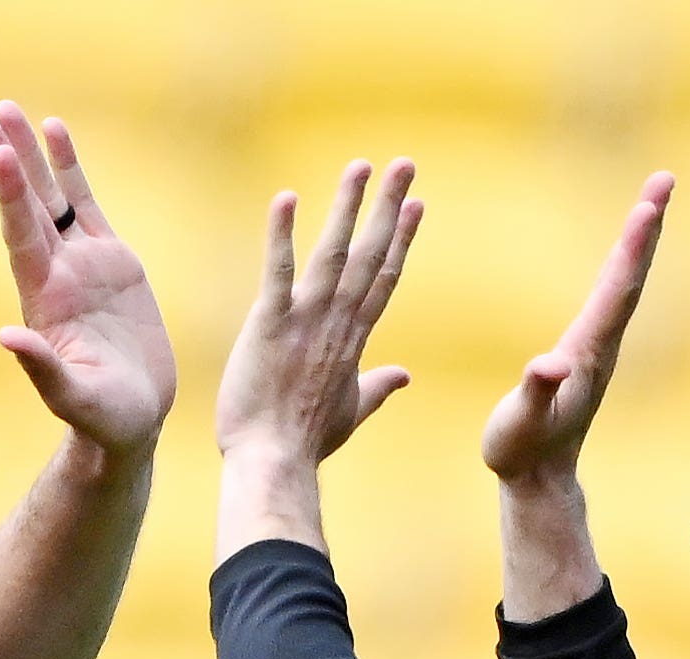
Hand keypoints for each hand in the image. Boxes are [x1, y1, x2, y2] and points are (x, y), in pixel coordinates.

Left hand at [0, 104, 176, 458]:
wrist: (132, 419)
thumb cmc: (103, 419)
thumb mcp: (74, 397)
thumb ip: (43, 368)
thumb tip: (6, 337)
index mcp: (45, 300)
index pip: (23, 237)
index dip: (11, 196)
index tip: (0, 153)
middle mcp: (57, 274)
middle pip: (27, 205)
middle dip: (8, 160)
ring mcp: (82, 263)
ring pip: (52, 196)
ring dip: (32, 155)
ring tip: (13, 110)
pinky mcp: (111, 261)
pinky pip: (86, 203)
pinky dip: (71, 167)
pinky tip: (57, 131)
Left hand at [214, 158, 422, 471]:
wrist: (274, 463)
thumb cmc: (307, 443)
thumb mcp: (352, 412)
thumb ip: (378, 387)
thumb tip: (404, 376)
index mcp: (355, 339)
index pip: (384, 278)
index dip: (401, 238)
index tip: (417, 204)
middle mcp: (338, 323)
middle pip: (370, 254)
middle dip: (389, 206)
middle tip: (405, 163)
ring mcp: (307, 321)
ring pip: (334, 253)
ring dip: (347, 206)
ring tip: (360, 166)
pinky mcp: (271, 325)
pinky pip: (279, 272)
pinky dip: (282, 235)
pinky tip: (286, 199)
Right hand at [481, 172, 672, 487]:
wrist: (539, 481)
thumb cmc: (522, 453)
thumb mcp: (519, 425)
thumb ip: (534, 393)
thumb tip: (548, 364)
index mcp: (588, 353)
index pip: (618, 292)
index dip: (632, 248)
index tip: (647, 207)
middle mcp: (602, 345)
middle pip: (631, 276)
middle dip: (647, 227)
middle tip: (663, 179)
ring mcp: (599, 348)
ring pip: (626, 283)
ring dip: (640, 239)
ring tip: (652, 198)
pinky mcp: (590, 351)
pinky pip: (613, 296)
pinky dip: (623, 263)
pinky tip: (627, 248)